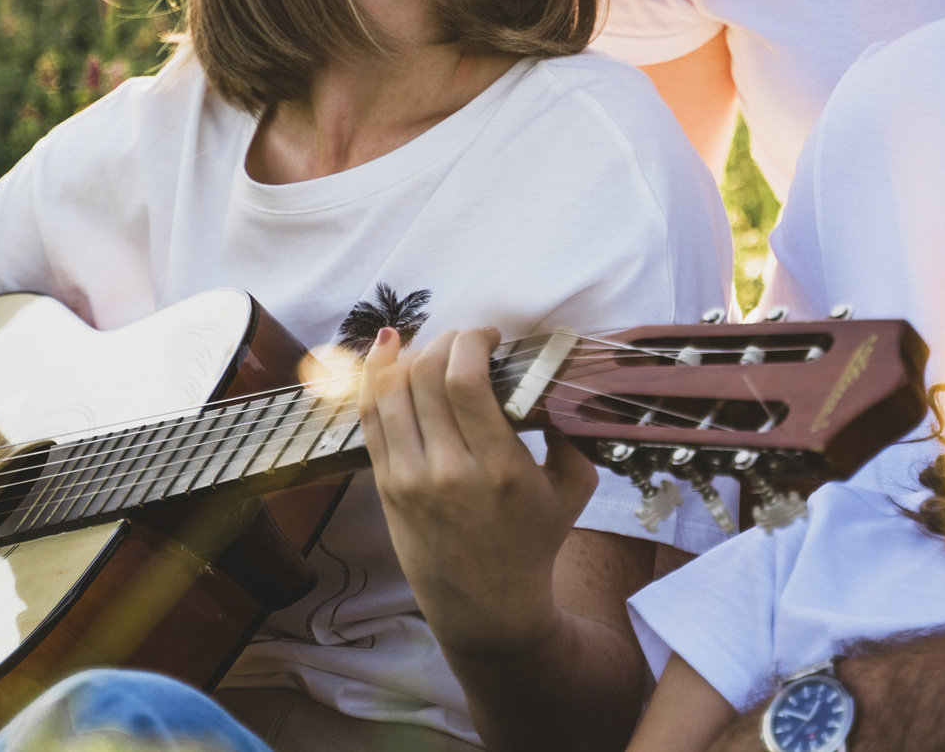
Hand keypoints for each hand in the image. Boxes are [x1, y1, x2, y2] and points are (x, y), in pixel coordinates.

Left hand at [358, 325, 597, 660]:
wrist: (486, 608)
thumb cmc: (532, 544)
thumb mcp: (573, 491)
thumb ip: (570, 435)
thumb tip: (554, 380)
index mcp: (498, 469)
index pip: (465, 381)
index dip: (471, 341)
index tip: (490, 336)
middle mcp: (448, 472)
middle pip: (426, 376)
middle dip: (445, 341)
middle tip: (465, 341)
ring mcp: (410, 480)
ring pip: (390, 391)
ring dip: (410, 355)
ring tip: (433, 347)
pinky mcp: (386, 487)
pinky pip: (370, 418)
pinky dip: (376, 379)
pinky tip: (389, 354)